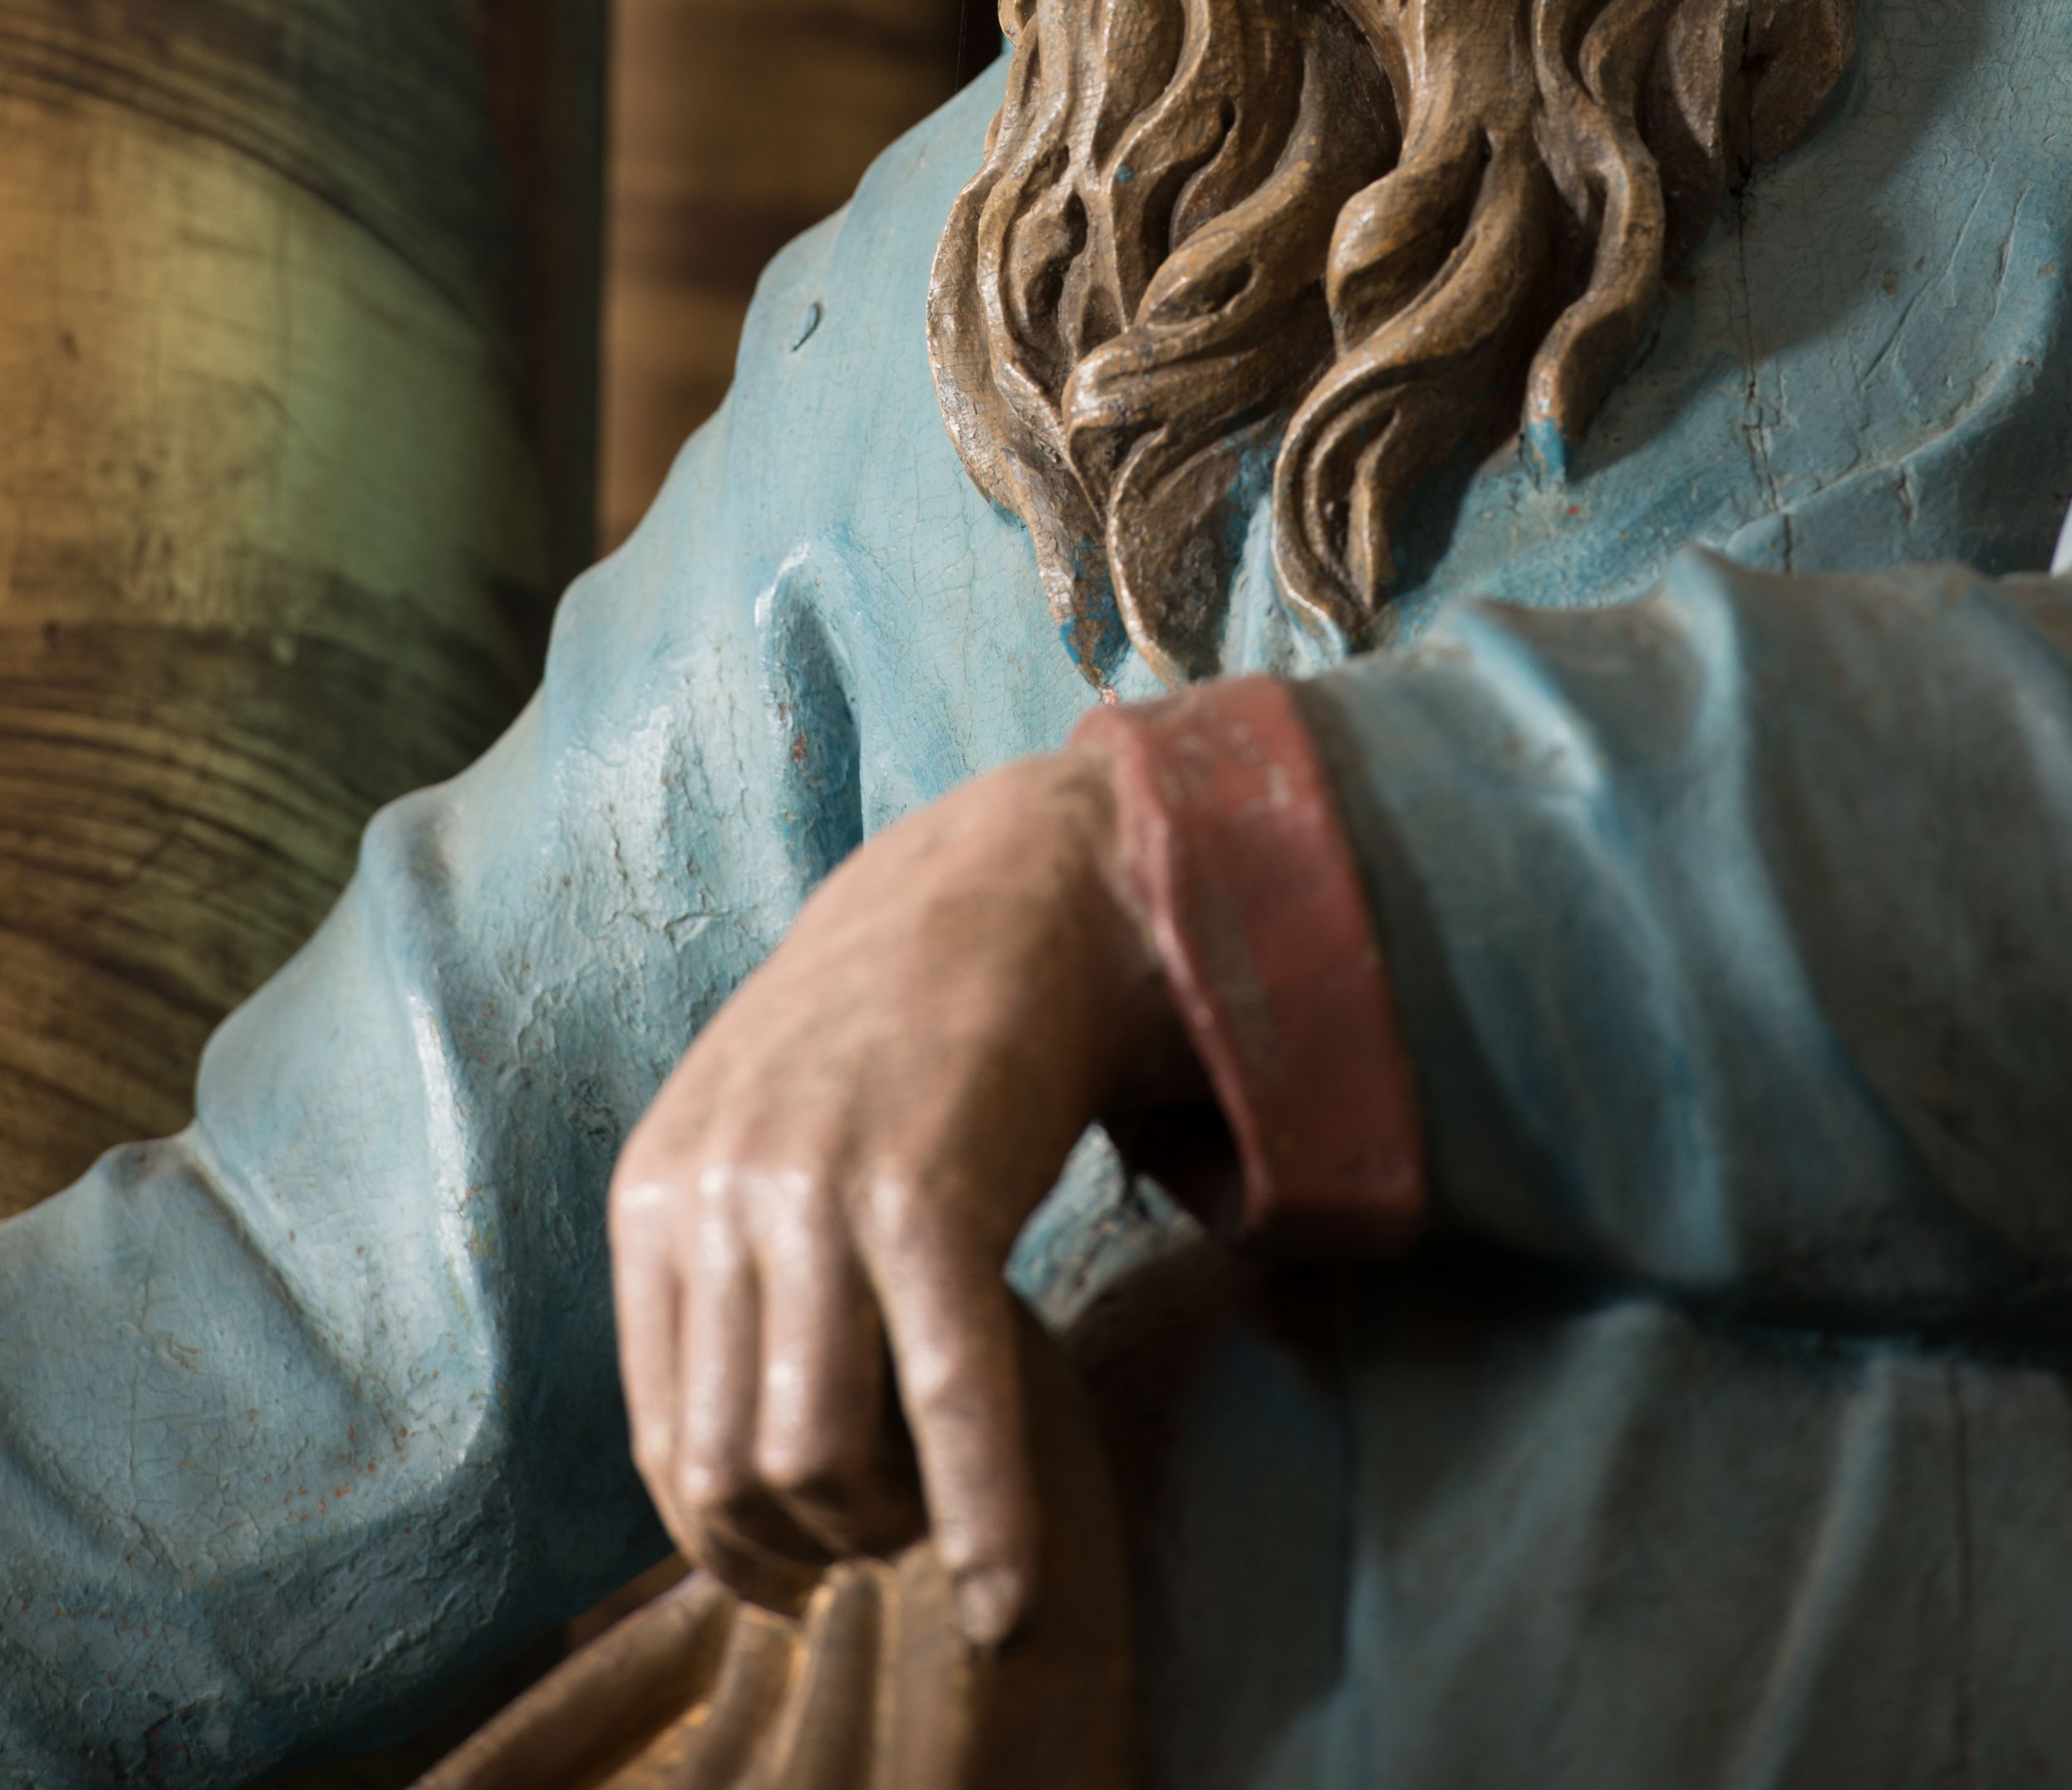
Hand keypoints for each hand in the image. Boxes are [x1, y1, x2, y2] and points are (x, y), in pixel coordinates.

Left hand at [608, 744, 1199, 1639]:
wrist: (1012, 880)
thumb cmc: (898, 1027)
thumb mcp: (758, 1132)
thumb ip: (723, 1265)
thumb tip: (727, 1461)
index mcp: (658, 1189)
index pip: (664, 1437)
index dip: (729, 1541)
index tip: (795, 1578)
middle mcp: (716, 1192)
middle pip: (728, 1467)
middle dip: (810, 1547)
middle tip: (885, 1538)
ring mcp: (818, 1189)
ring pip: (815, 1455)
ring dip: (886, 1528)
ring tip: (941, 1514)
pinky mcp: (931, 1192)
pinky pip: (946, 1398)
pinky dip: (979, 1516)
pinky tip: (1007, 1591)